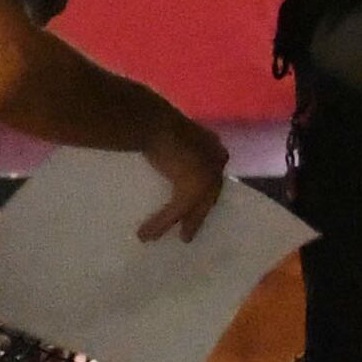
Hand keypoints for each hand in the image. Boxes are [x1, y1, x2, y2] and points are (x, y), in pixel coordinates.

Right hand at [133, 101, 227, 243]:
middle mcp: (215, 161)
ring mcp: (206, 176)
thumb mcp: (172, 136)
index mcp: (212, 146)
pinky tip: (146, 233)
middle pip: (209, 195)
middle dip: (199, 214)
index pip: (212, 176)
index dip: (205, 193)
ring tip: (178, 239)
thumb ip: (177, 149)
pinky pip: (176, 211)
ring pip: (195, 207)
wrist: (151, 123)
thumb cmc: (155, 123)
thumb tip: (163, 155)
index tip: (196, 206)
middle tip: (188, 231)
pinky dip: (161, 223)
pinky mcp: (191, 189)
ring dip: (183, 224)